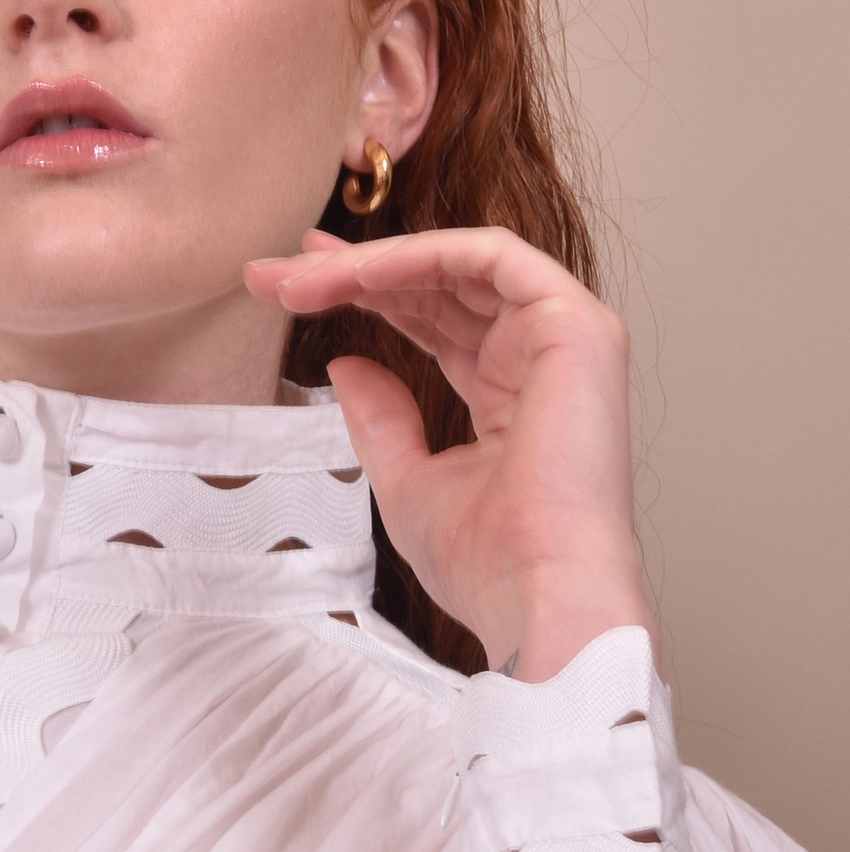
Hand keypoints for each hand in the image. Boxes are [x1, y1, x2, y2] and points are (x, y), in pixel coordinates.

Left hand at [245, 227, 654, 682]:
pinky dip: (424, 254)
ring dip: (372, 263)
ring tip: (301, 277)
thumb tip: (344, 363)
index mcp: (511, 392)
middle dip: (350, 272)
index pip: (431, 318)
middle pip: (437, 285)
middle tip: (274, 272)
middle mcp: (541, 356)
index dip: (362, 294)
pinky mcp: (577, 326)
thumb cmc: (487, 564)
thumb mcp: (407, 480)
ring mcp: (566, 337)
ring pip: (458, 263)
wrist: (536, 597)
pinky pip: (493, 258)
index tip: (290, 288)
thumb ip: (379, 418)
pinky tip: (360, 272)